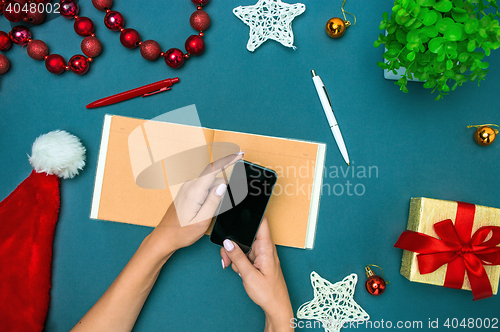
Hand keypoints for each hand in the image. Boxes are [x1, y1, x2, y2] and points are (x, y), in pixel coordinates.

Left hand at [148, 153, 242, 257]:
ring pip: (209, 182)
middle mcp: (190, 185)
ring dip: (217, 190)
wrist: (164, 237)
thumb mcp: (202, 220)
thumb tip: (223, 185)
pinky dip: (212, 191)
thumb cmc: (182, 232)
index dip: (228, 160)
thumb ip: (213, 201)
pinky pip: (204, 186)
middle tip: (229, 197)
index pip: (213, 169)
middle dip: (226, 181)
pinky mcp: (188, 192)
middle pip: (214, 176)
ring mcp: (187, 188)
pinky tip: (211, 204)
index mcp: (194, 191)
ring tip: (214, 209)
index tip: (240, 154)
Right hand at [221, 217, 293, 331]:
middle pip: (246, 235)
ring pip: (242, 246)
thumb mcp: (249, 275)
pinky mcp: (257, 261)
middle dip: (234, 244)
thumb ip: (237, 257)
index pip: (262, 223)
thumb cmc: (268, 293)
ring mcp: (261, 255)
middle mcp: (264, 249)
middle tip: (228, 256)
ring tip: (234, 267)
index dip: (253, 213)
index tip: (243, 207)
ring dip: (235, 255)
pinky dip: (238, 261)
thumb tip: (228, 242)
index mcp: (267, 248)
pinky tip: (239, 271)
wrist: (276, 308)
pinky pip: (244, 255)